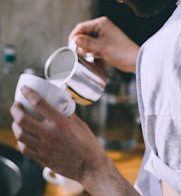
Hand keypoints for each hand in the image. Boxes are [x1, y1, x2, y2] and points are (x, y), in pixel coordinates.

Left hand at [10, 87, 139, 195]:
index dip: (28, 93)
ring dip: (15, 125)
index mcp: (60, 122)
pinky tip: (23, 136)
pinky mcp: (42, 158)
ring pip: (20, 134)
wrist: (89, 166)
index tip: (24, 89)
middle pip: (22, 119)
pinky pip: (24, 148)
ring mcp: (44, 147)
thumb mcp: (78, 123)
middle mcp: (49, 133)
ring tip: (17, 120)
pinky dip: (20, 140)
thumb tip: (59, 105)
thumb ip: (66, 114)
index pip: (38, 103)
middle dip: (15, 110)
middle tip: (17, 105)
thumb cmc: (87, 143)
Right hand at [69, 16, 139, 72]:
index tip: (71, 47)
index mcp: (101, 23)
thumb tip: (74, 40)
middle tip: (82, 54)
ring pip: (87, 41)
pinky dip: (91, 52)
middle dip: (80, 44)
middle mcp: (101, 27)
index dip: (74, 36)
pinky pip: (92, 46)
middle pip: (83, 34)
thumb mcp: (102, 48)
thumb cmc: (121, 52)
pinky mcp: (104, 43)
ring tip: (91, 56)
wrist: (134, 61)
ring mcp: (102, 35)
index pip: (81, 27)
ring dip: (86, 49)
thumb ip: (87, 43)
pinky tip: (95, 57)